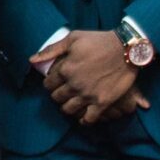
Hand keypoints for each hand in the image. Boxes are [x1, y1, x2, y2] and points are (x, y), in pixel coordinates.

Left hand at [34, 31, 148, 126]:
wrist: (128, 49)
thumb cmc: (100, 41)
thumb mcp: (73, 38)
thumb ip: (52, 50)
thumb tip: (32, 60)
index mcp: (65, 69)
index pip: (48, 84)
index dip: (50, 83)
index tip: (55, 83)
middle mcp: (74, 84)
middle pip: (57, 98)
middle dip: (58, 95)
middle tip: (64, 92)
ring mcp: (88, 95)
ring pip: (68, 109)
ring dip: (68, 107)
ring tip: (72, 103)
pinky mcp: (102, 102)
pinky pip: (89, 119)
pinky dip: (84, 120)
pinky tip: (83, 117)